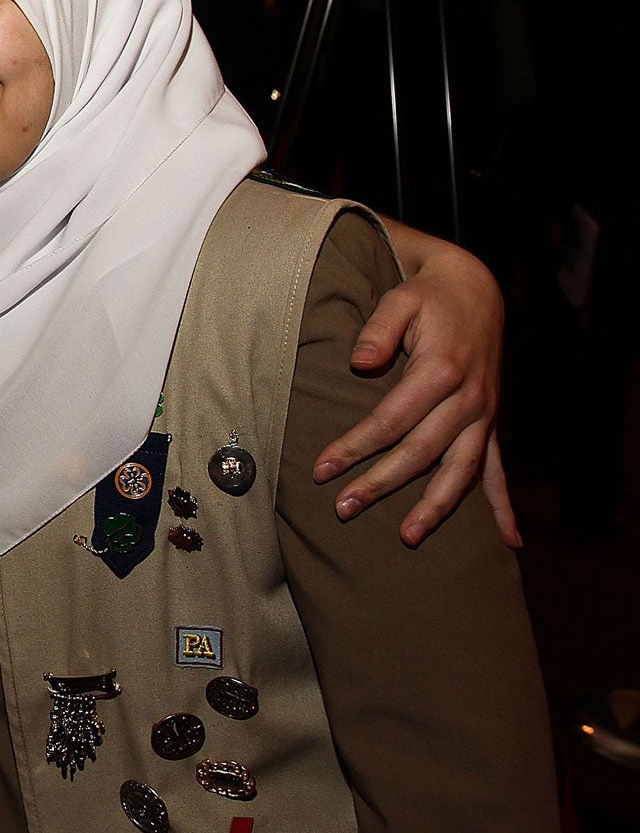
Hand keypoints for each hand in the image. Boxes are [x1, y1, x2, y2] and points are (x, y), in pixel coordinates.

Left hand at [312, 230, 516, 548]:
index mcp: (441, 371)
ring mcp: (484, 415)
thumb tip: (359, 363)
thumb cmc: (428, 297)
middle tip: (342, 509)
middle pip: (420, 453)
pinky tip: (510, 542)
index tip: (322, 470)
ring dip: (436, 507)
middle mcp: (469, 399)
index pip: (390, 421)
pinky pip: (500, 470)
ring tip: (408, 536)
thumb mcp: (400, 299)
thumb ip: (377, 330)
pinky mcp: (492, 422)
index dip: (354, 447)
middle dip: (380, 484)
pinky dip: (504, 506)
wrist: (476, 289)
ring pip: (461, 471)